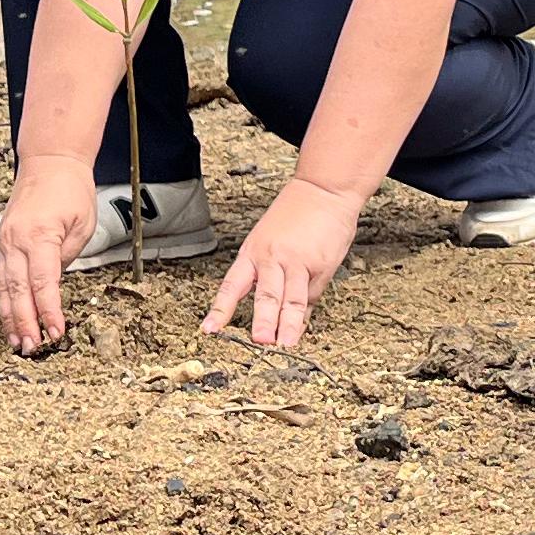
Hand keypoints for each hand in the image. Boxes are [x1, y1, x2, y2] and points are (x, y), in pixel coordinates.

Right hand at [0, 154, 102, 351]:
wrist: (49, 161)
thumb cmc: (70, 189)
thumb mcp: (82, 224)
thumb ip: (66, 257)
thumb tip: (54, 287)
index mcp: (39, 235)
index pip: (43, 282)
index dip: (49, 311)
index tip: (55, 332)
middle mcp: (16, 240)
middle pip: (18, 290)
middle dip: (25, 322)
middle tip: (32, 349)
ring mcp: (5, 242)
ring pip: (3, 287)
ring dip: (10, 317)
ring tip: (17, 342)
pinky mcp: (3, 243)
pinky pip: (0, 277)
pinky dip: (4, 300)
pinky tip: (9, 318)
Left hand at [201, 175, 368, 348]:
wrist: (324, 190)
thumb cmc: (295, 213)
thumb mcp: (268, 238)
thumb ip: (266, 273)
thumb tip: (265, 308)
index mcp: (253, 251)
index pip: (233, 285)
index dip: (221, 309)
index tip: (209, 329)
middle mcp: (273, 258)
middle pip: (266, 294)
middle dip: (263, 320)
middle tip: (260, 341)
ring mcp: (299, 262)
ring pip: (292, 299)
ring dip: (288, 325)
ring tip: (285, 344)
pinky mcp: (321, 266)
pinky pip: (311, 296)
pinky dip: (305, 316)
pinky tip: (301, 330)